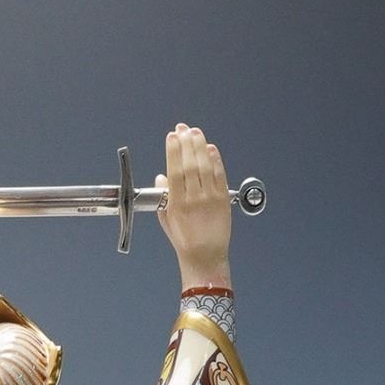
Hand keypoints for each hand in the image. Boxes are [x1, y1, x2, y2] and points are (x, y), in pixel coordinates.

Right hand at [157, 124, 231, 290]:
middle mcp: (194, 198)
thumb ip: (164, 196)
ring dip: (200, 146)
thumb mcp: (167, 220)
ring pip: (205, 165)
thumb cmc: (184, 240)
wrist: (205, 256)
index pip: (174, 170)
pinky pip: (220, 175)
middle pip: (190, 163)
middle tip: (183, 129)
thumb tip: (161, 176)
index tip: (172, 137)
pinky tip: (211, 148)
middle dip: (186, 142)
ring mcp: (210, 198)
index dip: (173, 150)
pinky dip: (216, 159)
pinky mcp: (223, 199)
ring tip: (196, 133)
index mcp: (177, 203)